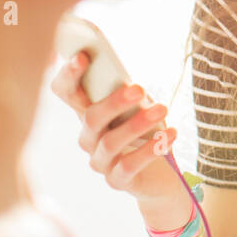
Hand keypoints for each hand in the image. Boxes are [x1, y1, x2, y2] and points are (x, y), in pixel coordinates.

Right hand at [50, 51, 185, 205]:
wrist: (161, 173)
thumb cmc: (147, 131)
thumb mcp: (138, 108)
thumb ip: (128, 93)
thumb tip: (131, 81)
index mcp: (88, 113)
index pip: (65, 93)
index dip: (69, 75)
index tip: (83, 56)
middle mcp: (89, 138)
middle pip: (90, 118)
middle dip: (114, 102)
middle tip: (139, 88)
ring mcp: (101, 161)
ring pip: (110, 142)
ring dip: (138, 124)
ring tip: (163, 109)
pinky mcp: (117, 180)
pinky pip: (129, 165)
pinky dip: (150, 149)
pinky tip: (170, 135)